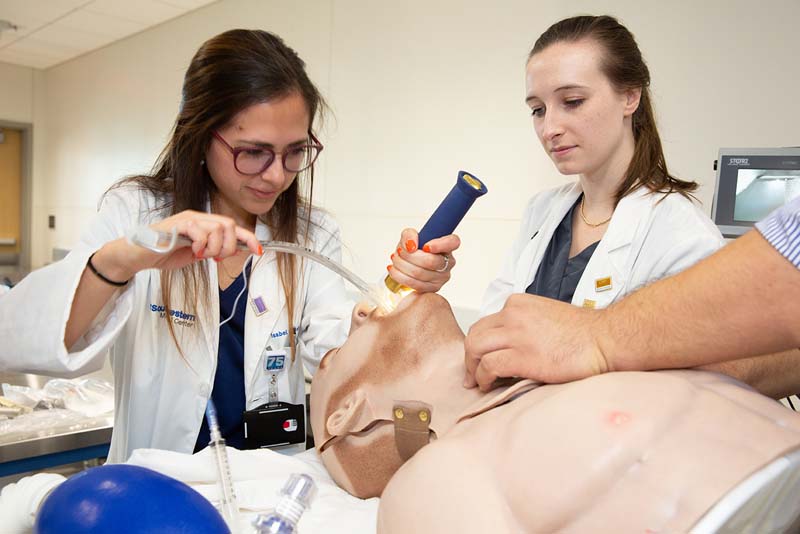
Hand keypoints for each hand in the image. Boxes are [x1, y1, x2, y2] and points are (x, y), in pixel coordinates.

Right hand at [93, 210, 262, 280]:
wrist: (139, 255)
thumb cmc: (165, 253)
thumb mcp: (196, 254)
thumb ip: (214, 250)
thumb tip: (235, 251)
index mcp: (204, 223)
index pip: (233, 227)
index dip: (249, 238)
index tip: (258, 251)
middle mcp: (197, 217)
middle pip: (229, 224)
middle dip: (229, 245)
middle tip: (217, 258)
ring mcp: (187, 219)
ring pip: (217, 228)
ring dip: (215, 247)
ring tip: (202, 255)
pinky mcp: (176, 225)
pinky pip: (199, 231)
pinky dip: (201, 244)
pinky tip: (193, 252)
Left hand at [387, 228, 460, 292]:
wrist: (408, 263)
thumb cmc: (413, 249)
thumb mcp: (409, 236)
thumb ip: (410, 235)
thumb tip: (411, 245)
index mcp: (448, 245)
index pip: (453, 242)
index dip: (440, 244)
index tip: (425, 246)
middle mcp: (448, 262)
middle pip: (431, 261)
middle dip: (409, 256)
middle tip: (399, 251)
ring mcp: (442, 277)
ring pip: (420, 273)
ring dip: (402, 265)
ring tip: (395, 259)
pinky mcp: (433, 288)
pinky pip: (416, 284)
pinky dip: (400, 276)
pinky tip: (394, 269)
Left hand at [463, 294, 609, 390]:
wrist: (607, 339)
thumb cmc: (584, 333)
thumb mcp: (546, 316)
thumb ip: (525, 326)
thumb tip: (511, 348)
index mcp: (518, 304)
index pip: (487, 323)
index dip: (482, 344)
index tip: (483, 359)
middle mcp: (512, 314)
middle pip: (475, 335)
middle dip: (471, 356)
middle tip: (473, 374)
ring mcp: (516, 334)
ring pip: (475, 348)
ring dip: (473, 368)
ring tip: (478, 382)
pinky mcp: (521, 356)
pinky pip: (488, 366)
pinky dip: (484, 377)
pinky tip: (489, 385)